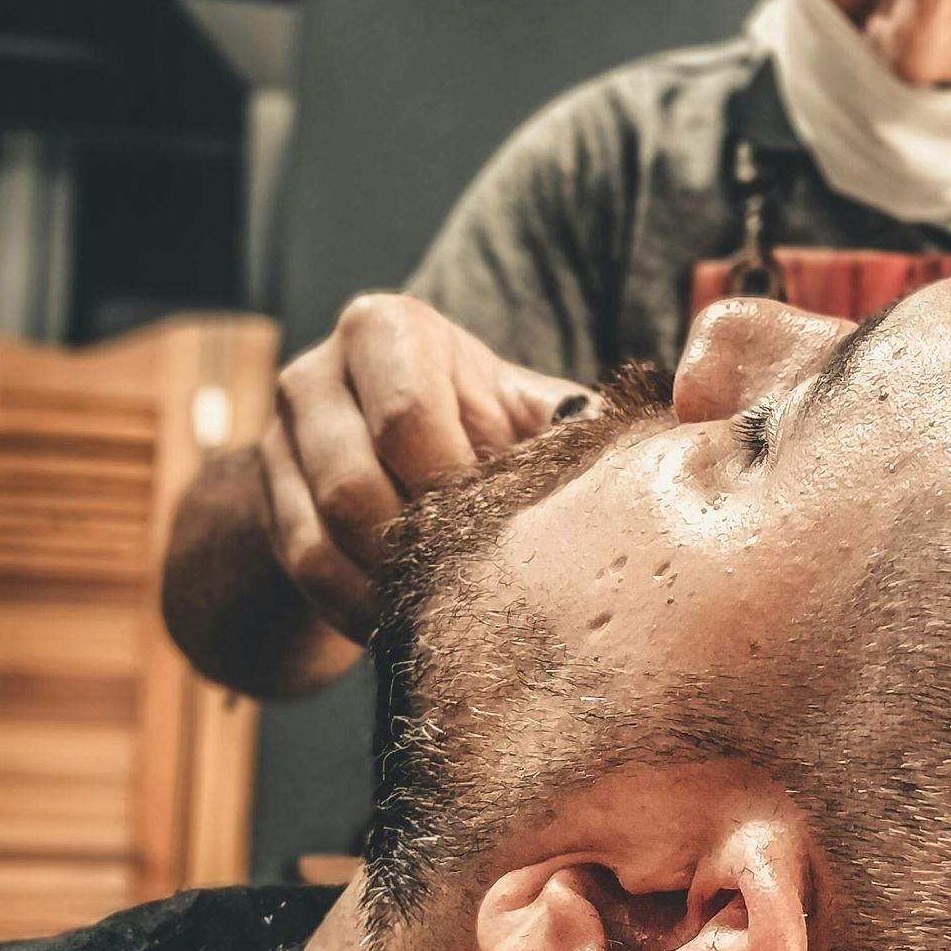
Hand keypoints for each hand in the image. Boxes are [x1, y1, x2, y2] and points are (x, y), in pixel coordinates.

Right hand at [259, 293, 592, 639]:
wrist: (400, 459)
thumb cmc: (491, 431)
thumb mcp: (533, 410)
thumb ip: (585, 424)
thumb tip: (683, 449)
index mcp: (390, 329)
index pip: (406, 416)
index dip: (453, 487)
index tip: (497, 527)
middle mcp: (319, 371)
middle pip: (353, 487)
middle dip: (420, 548)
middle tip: (477, 583)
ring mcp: (282, 438)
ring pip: (322, 537)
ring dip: (389, 585)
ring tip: (448, 611)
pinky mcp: (267, 502)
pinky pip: (304, 572)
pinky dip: (357, 607)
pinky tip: (404, 621)